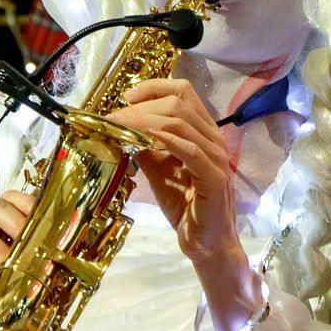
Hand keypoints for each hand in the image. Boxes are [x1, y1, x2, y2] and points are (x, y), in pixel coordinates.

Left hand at [111, 78, 239, 265]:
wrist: (205, 243)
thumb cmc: (185, 207)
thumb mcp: (158, 171)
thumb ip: (145, 148)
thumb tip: (119, 128)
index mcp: (203, 133)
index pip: (184, 92)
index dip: (154, 87)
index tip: (127, 97)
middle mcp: (214, 139)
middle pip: (180, 103)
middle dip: (142, 106)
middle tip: (114, 117)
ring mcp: (217, 157)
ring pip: (182, 123)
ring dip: (146, 121)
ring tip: (121, 126)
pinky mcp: (214, 178)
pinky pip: (190, 151)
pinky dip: (167, 140)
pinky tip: (147, 137)